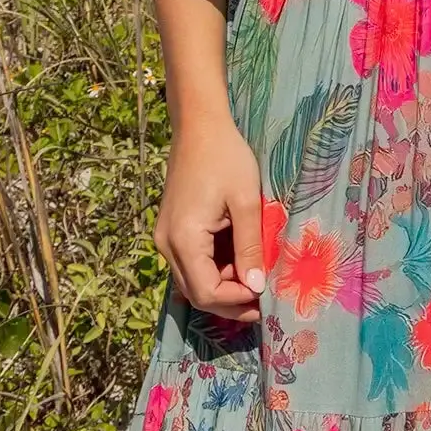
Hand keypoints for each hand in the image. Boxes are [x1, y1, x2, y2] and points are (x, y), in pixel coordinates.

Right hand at [155, 108, 265, 323]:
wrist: (198, 127)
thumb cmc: (226, 158)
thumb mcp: (246, 203)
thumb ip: (250, 247)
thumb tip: (257, 286)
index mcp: (184, 239)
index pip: (206, 292)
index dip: (236, 301)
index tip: (264, 294)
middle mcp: (167, 244)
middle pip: (195, 294)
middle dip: (229, 302)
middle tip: (262, 301)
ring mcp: (165, 238)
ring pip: (192, 281)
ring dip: (223, 288)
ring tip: (254, 278)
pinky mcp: (171, 231)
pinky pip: (191, 264)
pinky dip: (214, 271)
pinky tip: (238, 262)